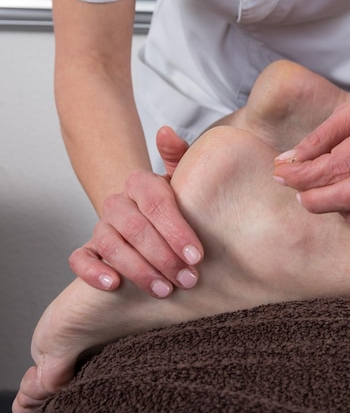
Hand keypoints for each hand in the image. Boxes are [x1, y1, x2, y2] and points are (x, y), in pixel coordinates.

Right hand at [69, 127, 203, 297]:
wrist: (147, 215)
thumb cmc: (173, 201)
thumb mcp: (183, 178)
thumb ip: (180, 156)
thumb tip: (166, 133)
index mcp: (142, 183)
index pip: (157, 204)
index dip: (177, 230)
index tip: (197, 256)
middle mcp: (118, 203)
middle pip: (136, 228)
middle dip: (164, 257)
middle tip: (188, 279)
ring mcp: (101, 226)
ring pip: (111, 245)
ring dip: (139, 270)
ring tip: (165, 290)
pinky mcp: (89, 249)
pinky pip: (79, 258)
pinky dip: (92, 271)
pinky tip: (113, 285)